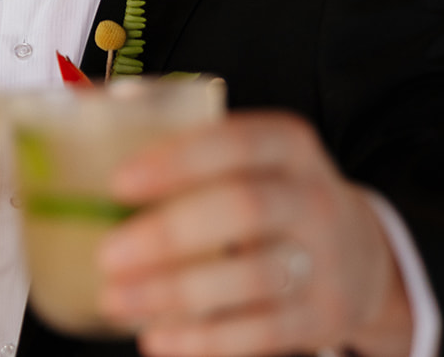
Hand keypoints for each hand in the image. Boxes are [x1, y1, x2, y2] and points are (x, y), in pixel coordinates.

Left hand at [95, 111, 412, 356]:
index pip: (235, 141)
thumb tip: (83, 109)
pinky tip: (157, 336)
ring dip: (174, 293)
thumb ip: (179, 143)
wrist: (361, 254)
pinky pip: (262, 332)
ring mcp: (324, 260)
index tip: (118, 182)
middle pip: (242, 210)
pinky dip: (204, 339)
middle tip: (107, 254)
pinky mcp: (324, 316)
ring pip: (251, 278)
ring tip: (115, 299)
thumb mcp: (246, 157)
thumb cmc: (270, 195)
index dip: (177, 161)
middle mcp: (313, 198)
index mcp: (287, 145)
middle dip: (167, 235)